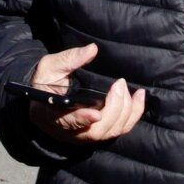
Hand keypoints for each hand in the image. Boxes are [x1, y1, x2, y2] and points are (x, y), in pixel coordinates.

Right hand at [28, 43, 144, 143]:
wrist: (44, 99)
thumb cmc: (45, 82)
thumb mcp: (50, 67)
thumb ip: (69, 59)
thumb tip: (92, 49)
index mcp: (52, 115)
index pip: (68, 122)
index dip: (82, 120)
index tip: (95, 113)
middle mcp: (70, 131)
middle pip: (95, 131)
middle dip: (113, 109)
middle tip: (119, 84)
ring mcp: (85, 134)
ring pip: (110, 132)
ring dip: (125, 112)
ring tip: (129, 89)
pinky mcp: (98, 131)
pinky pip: (119, 129)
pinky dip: (132, 115)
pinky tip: (139, 97)